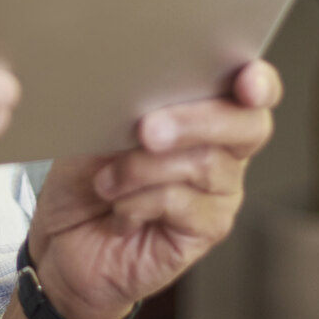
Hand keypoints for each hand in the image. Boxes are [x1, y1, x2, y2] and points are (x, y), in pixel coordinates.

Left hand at [26, 60, 281, 318]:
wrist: (59, 238)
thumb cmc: (83, 175)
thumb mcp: (97, 127)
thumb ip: (131, 104)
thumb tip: (142, 89)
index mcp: (203, 111)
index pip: (254, 89)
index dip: (260, 81)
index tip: (246, 82)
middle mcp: (223, 151)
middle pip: (247, 126)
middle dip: (195, 121)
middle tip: (146, 130)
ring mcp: (219, 194)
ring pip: (207, 164)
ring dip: (143, 167)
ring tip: (106, 180)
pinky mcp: (206, 231)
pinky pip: (184, 204)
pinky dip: (139, 202)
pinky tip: (118, 211)